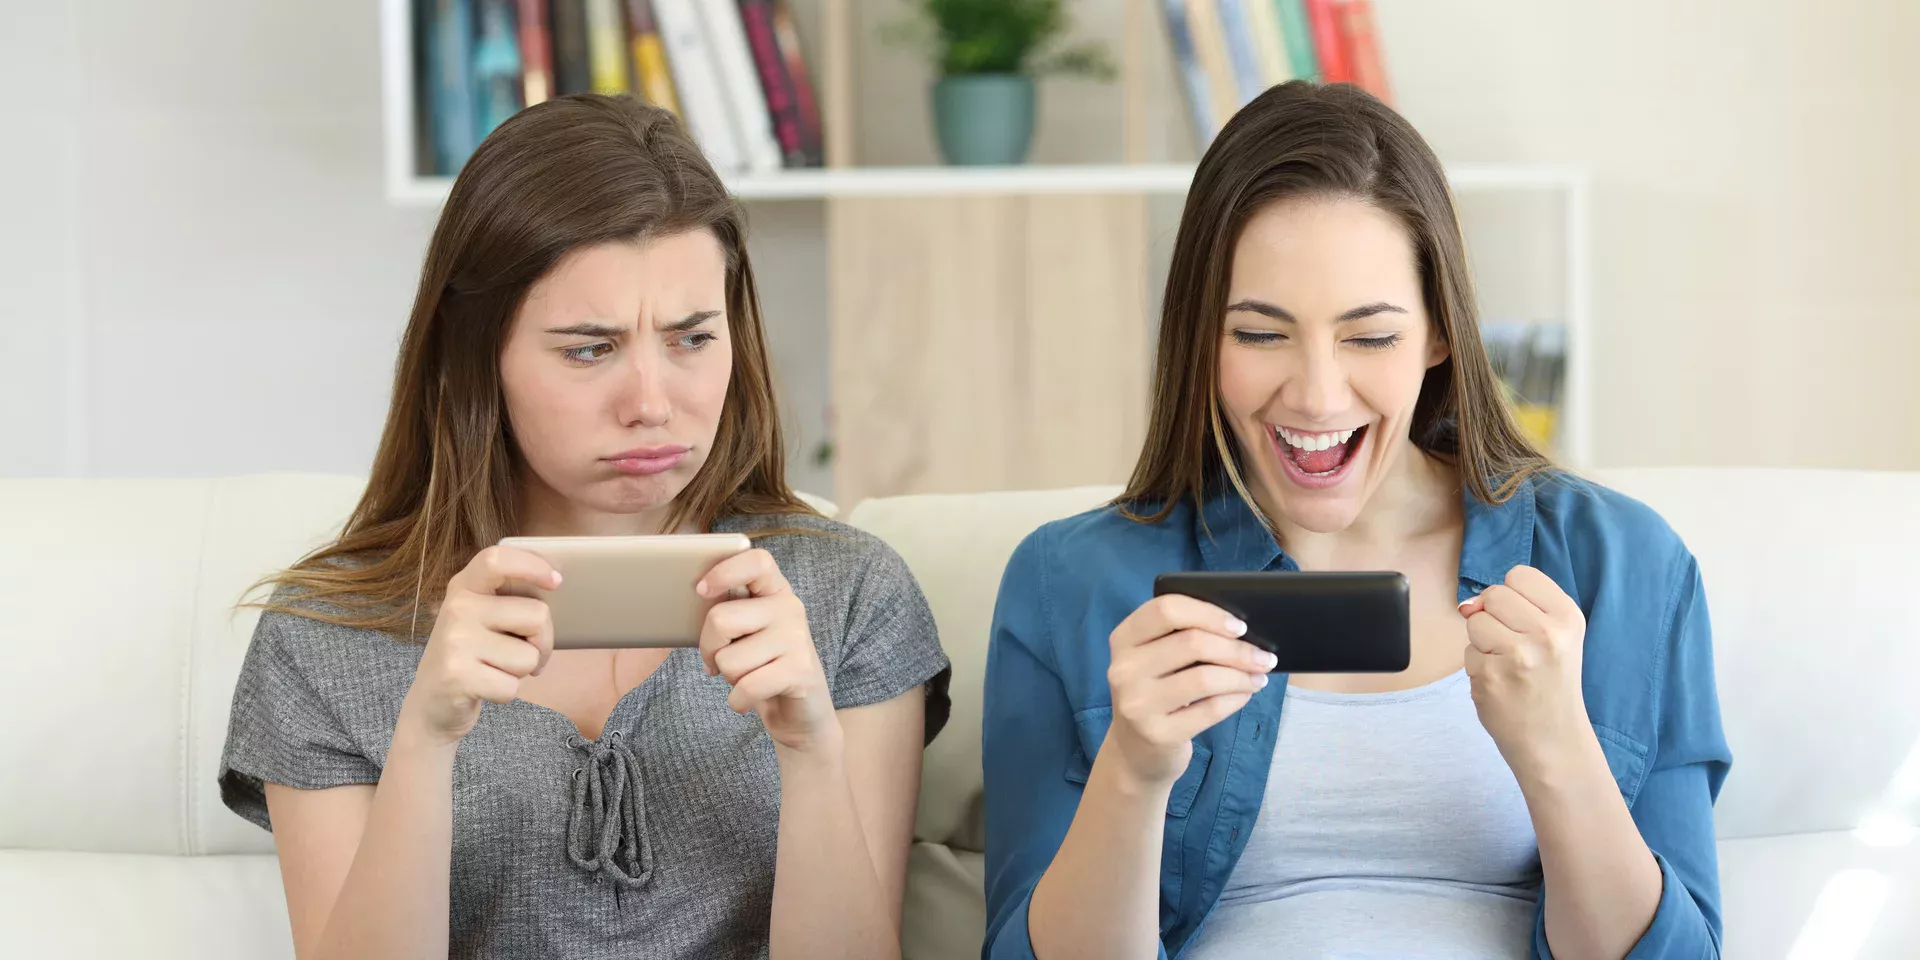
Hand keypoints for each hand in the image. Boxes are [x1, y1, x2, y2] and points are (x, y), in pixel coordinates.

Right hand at [398, 545, 557, 747]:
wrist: (431, 701)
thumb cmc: (473, 654)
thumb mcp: (481, 617)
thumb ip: (510, 599)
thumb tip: (556, 586)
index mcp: (465, 586)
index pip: (497, 560)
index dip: (531, 565)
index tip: (556, 581)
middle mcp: (457, 608)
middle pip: (537, 615)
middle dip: (543, 641)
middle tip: (524, 651)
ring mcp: (455, 641)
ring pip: (528, 656)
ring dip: (522, 670)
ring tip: (495, 668)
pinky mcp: (458, 675)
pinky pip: (512, 686)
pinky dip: (506, 692)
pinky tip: (485, 687)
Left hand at [696, 548, 838, 753]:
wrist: (801, 712)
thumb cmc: (761, 666)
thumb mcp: (745, 633)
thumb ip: (727, 611)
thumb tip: (694, 600)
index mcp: (774, 590)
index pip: (756, 561)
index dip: (724, 571)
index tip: (700, 590)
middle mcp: (790, 608)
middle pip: (720, 619)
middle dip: (708, 648)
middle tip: (719, 660)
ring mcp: (798, 639)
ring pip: (729, 660)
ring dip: (729, 678)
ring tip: (748, 676)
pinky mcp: (801, 671)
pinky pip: (746, 687)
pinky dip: (738, 700)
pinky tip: (749, 699)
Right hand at [1103, 594, 1275, 791]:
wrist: (1134, 752)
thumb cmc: (1155, 694)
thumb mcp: (1152, 660)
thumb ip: (1179, 637)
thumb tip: (1239, 630)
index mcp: (1124, 639)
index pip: (1166, 609)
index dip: (1208, 613)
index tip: (1239, 626)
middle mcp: (1124, 669)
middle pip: (1192, 643)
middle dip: (1238, 649)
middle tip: (1264, 657)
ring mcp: (1138, 704)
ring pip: (1205, 677)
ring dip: (1242, 675)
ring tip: (1259, 676)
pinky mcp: (1158, 733)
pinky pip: (1210, 709)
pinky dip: (1236, 698)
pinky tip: (1245, 694)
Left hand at [1460, 565, 1592, 776]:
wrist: (1554, 740)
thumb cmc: (1551, 684)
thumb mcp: (1558, 637)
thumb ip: (1520, 608)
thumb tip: (1468, 603)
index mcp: (1567, 617)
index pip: (1520, 574)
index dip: (1513, 595)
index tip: (1524, 620)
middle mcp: (1546, 633)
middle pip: (1493, 595)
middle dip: (1494, 617)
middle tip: (1514, 646)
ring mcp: (1517, 655)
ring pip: (1474, 622)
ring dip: (1482, 642)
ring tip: (1508, 665)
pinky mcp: (1491, 676)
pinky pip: (1467, 653)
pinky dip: (1478, 667)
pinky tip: (1501, 683)